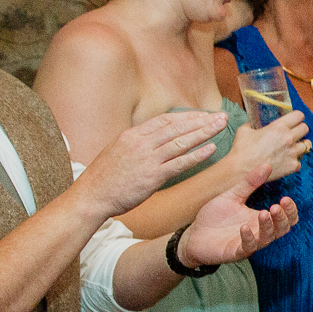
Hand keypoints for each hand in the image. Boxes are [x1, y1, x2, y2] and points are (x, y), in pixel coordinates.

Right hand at [77, 109, 227, 217]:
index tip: (203, 115)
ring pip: (181, 142)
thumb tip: (151, 139)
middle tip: (221, 116)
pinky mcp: (152, 176)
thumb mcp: (117, 151)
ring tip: (221, 126)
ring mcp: (147, 159)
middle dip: (202, 121)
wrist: (91, 196)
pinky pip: (179, 163)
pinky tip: (211, 149)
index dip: (187, 117)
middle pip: (177, 127)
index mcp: (132, 135)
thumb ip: (136, 144)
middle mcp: (141, 143)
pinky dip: (196, 155)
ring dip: (204, 133)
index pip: (165, 120)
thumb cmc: (104, 177)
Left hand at [177, 163, 299, 266]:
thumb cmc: (214, 217)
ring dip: (268, 226)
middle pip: (282, 229)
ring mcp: (249, 243)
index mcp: (260, 219)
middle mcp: (259, 232)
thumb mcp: (232, 196)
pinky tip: (244, 227)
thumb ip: (250, 183)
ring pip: (267, 238)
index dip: (290, 210)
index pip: (286, 218)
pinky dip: (248, 238)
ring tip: (264, 212)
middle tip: (277, 205)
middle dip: (283, 218)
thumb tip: (267, 165)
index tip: (285, 198)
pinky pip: (247, 247)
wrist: (193, 235)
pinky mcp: (235, 252)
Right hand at [229, 108, 310, 180]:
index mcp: (279, 127)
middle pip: (305, 129)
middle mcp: (289, 138)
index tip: (294, 120)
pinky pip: (299, 161)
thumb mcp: (244, 130)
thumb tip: (253, 124)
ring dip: (299, 145)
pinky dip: (294, 161)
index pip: (299, 116)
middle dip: (300, 129)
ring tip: (291, 147)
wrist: (242, 171)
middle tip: (294, 132)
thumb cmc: (242, 150)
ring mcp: (292, 153)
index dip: (297, 117)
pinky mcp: (292, 166)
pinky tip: (286, 161)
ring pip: (306, 145)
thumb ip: (252, 125)